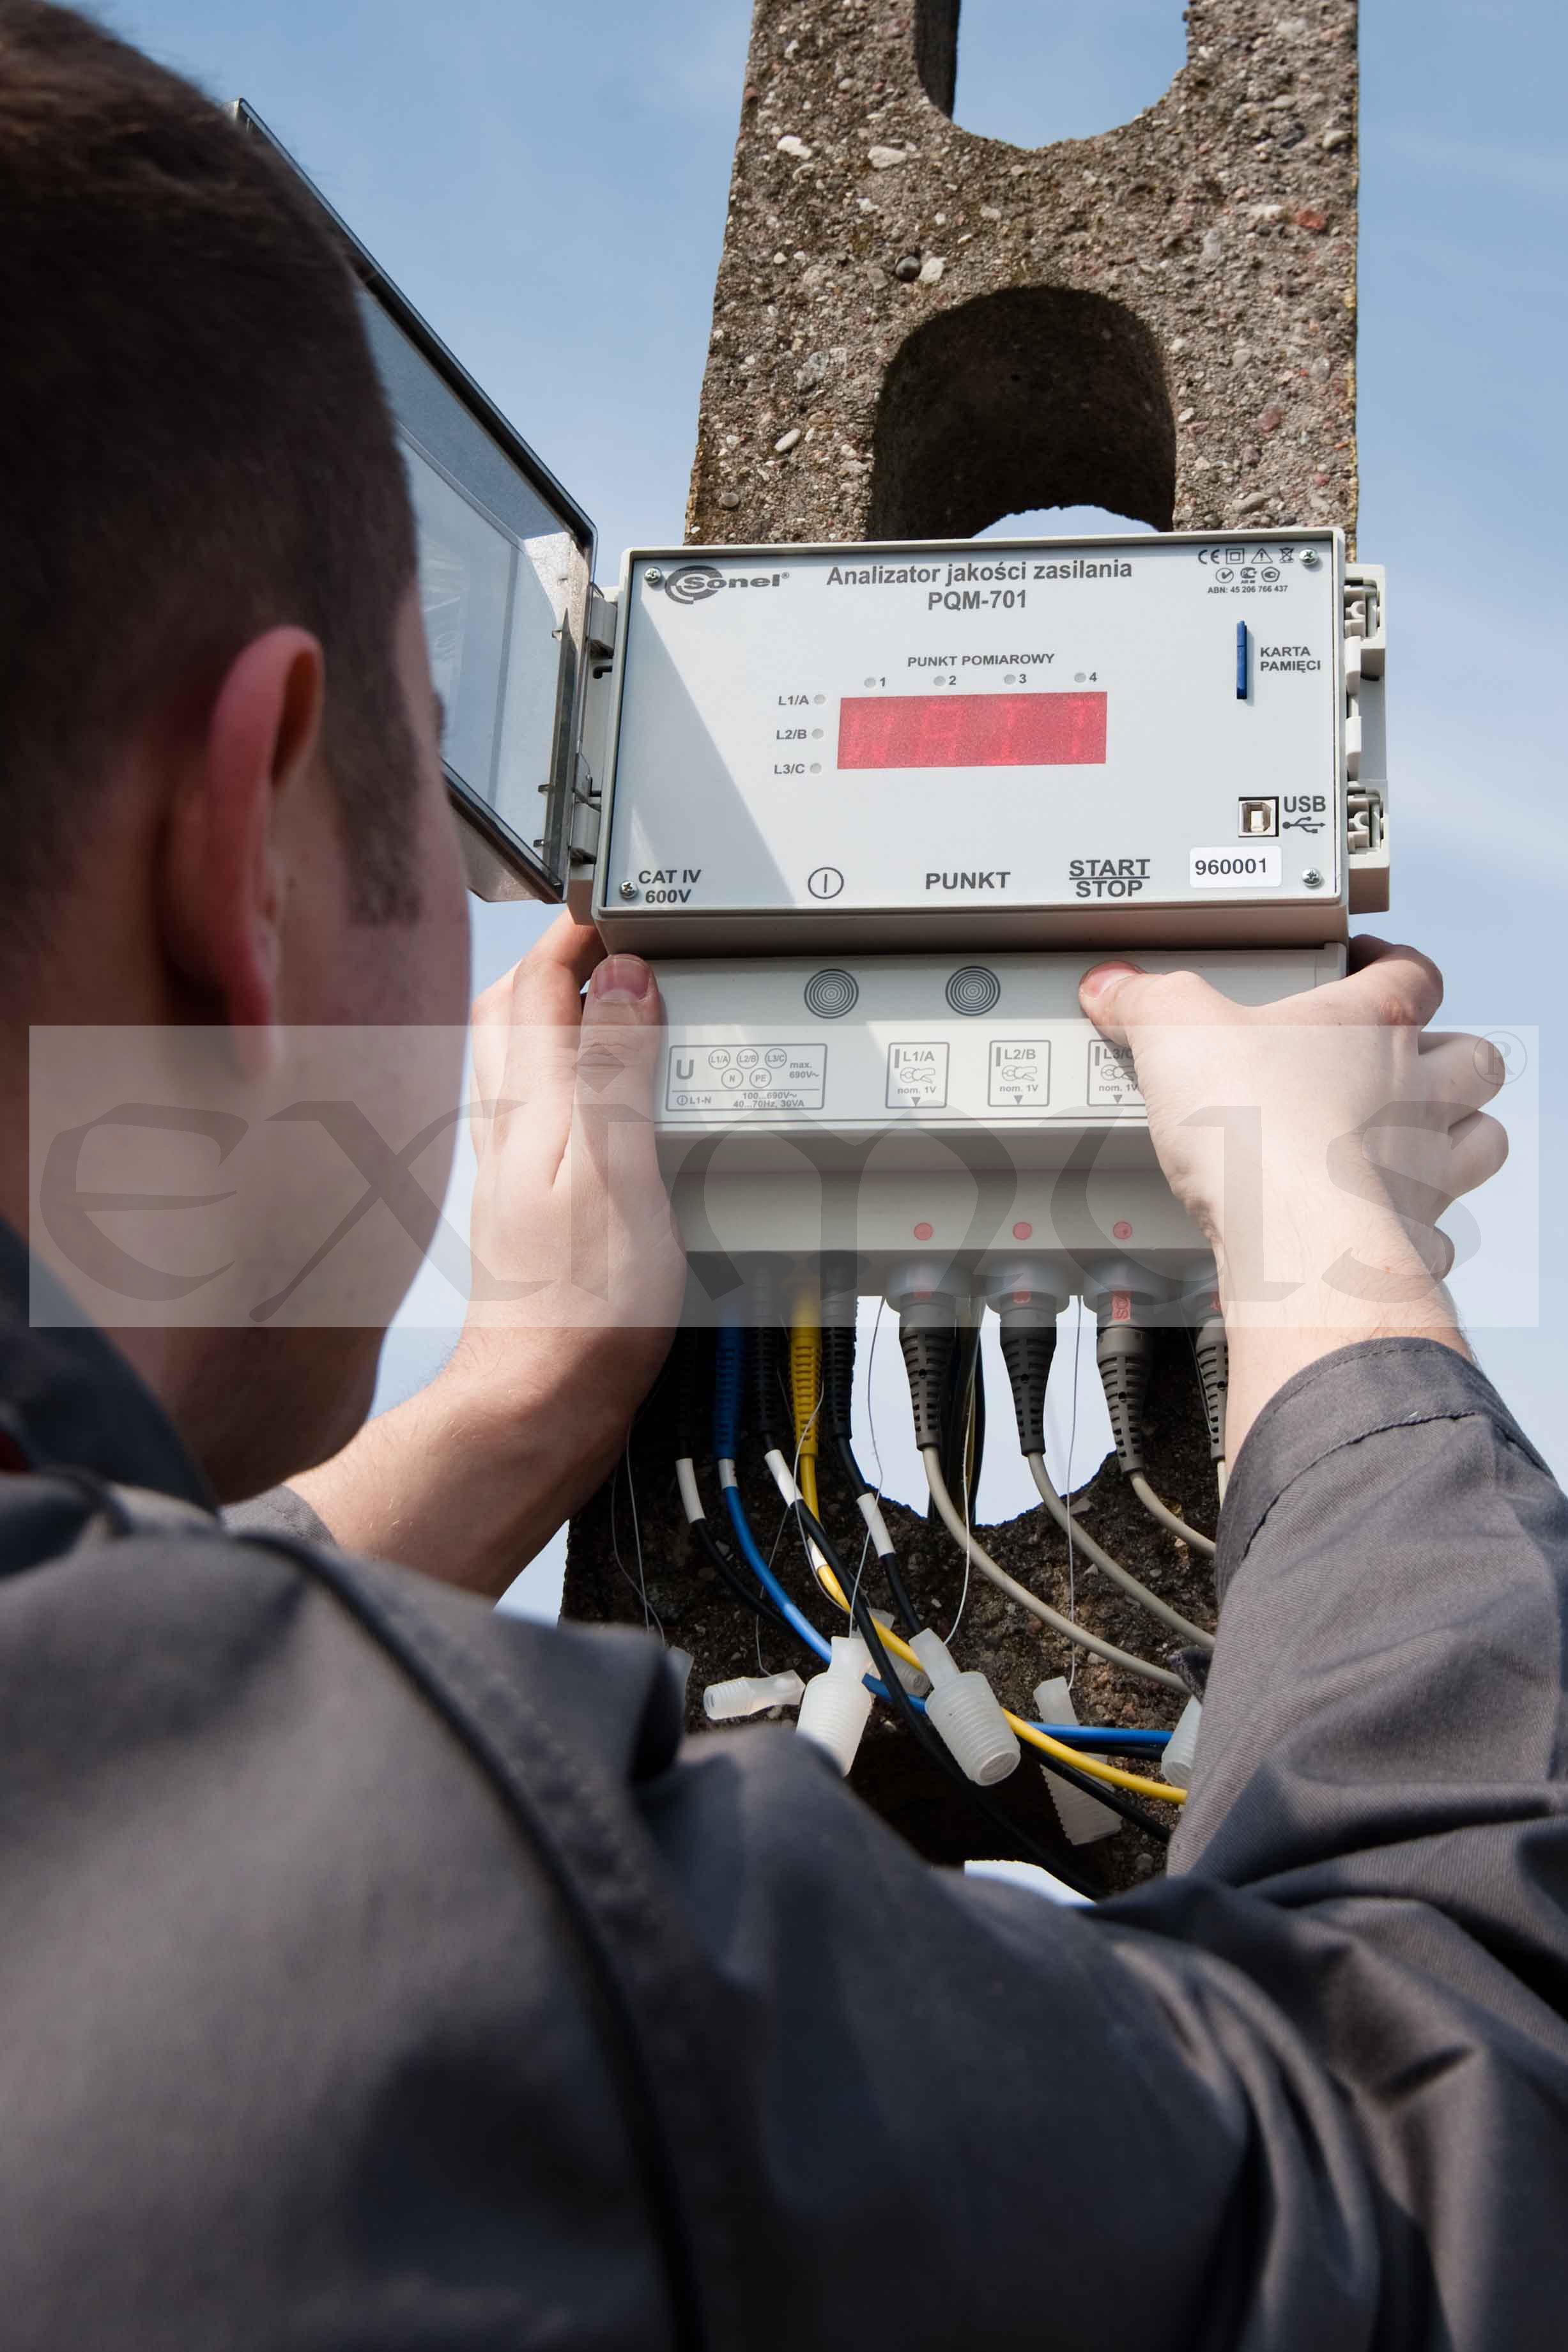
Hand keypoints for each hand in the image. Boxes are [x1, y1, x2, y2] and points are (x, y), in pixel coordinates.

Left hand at [291, 914, 684, 1593]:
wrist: (539, 1404)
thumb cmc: (580, 1310)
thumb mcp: (619, 1175)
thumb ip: (617, 1074)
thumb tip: (624, 981)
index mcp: (533, 1106)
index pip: (541, 982)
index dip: (580, 931)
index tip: (623, 904)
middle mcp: (510, 1128)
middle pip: (512, 1010)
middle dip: (555, 960)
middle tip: (612, 940)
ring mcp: (512, 1168)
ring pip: (517, 1059)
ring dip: (554, 1015)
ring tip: (608, 1000)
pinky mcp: (527, 1207)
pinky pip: (535, 1112)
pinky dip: (564, 1078)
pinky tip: (597, 1100)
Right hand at [1078, 939, 1507, 1457]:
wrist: (1290, 1236)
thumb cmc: (1256, 1126)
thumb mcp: (1176, 1032)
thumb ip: (1147, 1001)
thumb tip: (1115, 986)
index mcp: (1374, 1025)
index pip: (1412, 971)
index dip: (1392, 961)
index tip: (1366, 963)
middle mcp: (1416, 1091)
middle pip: (1473, 1057)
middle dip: (1450, 1054)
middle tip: (1408, 1058)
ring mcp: (1425, 1168)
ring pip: (1483, 1140)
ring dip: (1459, 1135)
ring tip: (1418, 1137)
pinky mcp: (1413, 1238)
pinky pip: (1440, 1235)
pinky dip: (1421, 1232)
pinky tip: (1382, 1228)